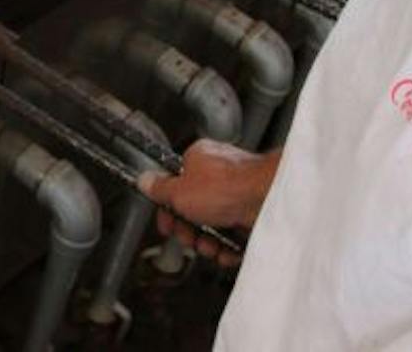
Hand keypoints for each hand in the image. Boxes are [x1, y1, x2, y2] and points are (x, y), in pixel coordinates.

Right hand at [137, 140, 280, 266]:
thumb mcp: (180, 191)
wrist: (267, 199)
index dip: (168, 210)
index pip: (175, 186)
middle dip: (189, 231)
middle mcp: (219, 176)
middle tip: (188, 237)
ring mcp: (236, 196)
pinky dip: (228, 247)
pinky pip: (233, 235)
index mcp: (198, 161)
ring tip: (210, 247)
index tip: (166, 224)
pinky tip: (227, 251)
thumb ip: (159, 189)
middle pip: (193, 210)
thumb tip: (144, 181)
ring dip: (207, 243)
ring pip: (213, 226)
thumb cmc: (228, 187)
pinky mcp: (251, 214)